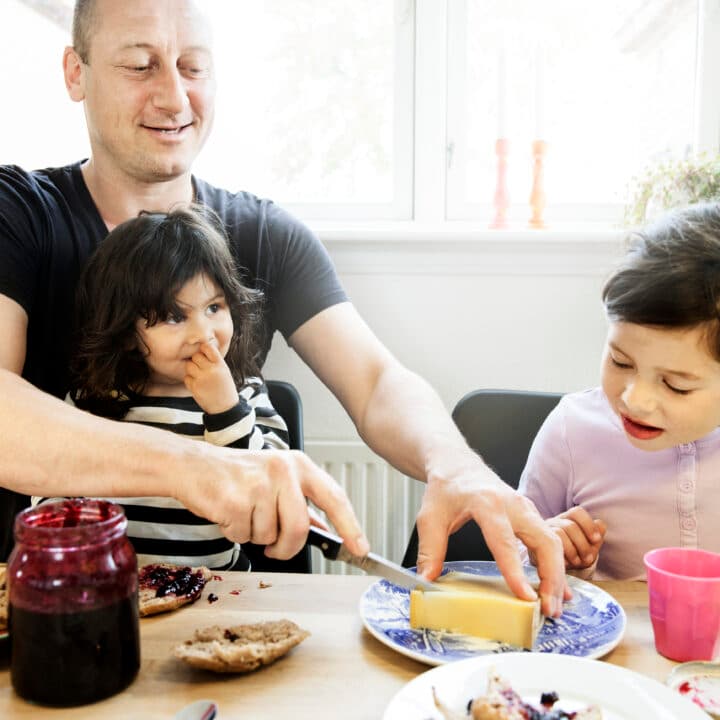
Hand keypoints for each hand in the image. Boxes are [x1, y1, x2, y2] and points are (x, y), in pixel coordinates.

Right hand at [175, 445, 369, 559]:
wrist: (192, 466)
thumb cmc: (235, 474)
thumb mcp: (275, 478)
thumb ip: (301, 502)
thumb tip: (325, 529)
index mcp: (298, 464)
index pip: (334, 497)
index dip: (350, 526)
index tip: (360, 547)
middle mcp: (282, 470)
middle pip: (300, 528)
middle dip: (287, 547)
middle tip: (274, 547)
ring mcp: (259, 484)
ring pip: (270, 536)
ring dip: (256, 537)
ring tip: (244, 514)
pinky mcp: (235, 500)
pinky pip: (244, 537)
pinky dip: (236, 534)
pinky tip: (229, 513)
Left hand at [184, 342, 238, 413]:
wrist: (225, 407)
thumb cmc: (225, 388)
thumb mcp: (225, 371)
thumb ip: (215, 361)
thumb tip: (203, 350)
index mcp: (220, 365)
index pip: (208, 348)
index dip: (204, 348)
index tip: (204, 352)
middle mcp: (211, 370)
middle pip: (196, 356)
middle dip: (197, 360)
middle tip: (201, 366)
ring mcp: (202, 379)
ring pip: (189, 366)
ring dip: (192, 369)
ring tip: (198, 375)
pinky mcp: (195, 388)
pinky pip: (186, 377)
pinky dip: (190, 380)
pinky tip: (197, 383)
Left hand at [413, 451, 566, 617]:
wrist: (457, 466)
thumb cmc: (445, 489)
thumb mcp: (430, 516)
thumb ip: (430, 548)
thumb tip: (426, 581)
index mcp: (487, 503)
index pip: (504, 541)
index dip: (515, 571)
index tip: (526, 597)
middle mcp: (513, 505)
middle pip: (544, 541)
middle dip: (551, 577)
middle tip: (548, 610)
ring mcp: (526, 509)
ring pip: (553, 542)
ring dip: (558, 575)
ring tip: (554, 607)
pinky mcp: (531, 515)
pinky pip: (551, 541)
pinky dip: (556, 565)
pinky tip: (557, 589)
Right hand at [547, 506, 605, 570]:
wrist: (558, 570)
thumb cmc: (575, 555)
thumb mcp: (589, 547)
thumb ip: (596, 536)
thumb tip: (600, 524)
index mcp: (567, 519)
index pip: (577, 513)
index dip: (588, 525)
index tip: (596, 540)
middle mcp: (554, 522)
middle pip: (570, 526)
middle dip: (582, 544)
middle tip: (587, 558)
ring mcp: (544, 532)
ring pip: (559, 534)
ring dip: (572, 551)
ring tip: (577, 562)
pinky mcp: (537, 544)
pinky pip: (549, 547)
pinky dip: (562, 557)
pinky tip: (566, 564)